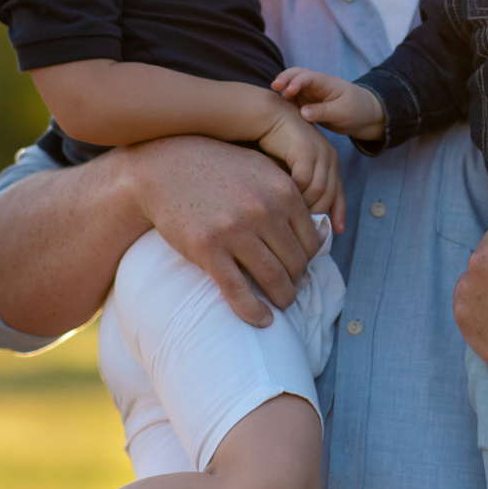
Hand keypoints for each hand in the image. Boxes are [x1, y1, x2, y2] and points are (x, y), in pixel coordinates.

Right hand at [125, 135, 320, 326]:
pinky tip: (262, 321)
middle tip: (291, 290)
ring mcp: (235, 230)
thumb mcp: (261, 169)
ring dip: (283, 299)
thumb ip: (289, 196)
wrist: (165, 167)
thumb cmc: (217, 168)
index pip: (311, 240)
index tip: (300, 270)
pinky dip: (254, 311)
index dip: (308, 261)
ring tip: (280, 305)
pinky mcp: (208, 249)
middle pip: (296, 263)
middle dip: (297, 282)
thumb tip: (322, 230)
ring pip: (274, 279)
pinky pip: (238, 291)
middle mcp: (264, 210)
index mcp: (283, 191)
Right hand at [251, 103, 343, 220]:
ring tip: (290, 213)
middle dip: (318, 212)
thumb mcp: (294, 167)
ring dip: (304, 204)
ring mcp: (319, 153)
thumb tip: (303, 213)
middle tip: (302, 225)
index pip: (339, 191)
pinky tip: (283, 197)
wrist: (267, 116)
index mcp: (330, 161)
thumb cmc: (276, 144)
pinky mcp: (306, 151)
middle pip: (330, 195)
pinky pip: (303, 181)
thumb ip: (302, 185)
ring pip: (318, 191)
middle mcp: (329, 157)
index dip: (340, 212)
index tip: (338, 230)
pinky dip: (294, 192)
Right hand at [271, 67, 385, 141]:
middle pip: (296, 74)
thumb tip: (302, 113)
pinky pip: (292, 99)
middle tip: (274, 87)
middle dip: (284, 78)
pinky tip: (276, 109)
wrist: (364, 115)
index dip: (296, 82)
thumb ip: (323, 112)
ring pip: (291, 86)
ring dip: (282, 89)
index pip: (308, 77)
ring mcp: (310, 93)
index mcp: (326, 83)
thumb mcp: (342, 113)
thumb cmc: (356, 111)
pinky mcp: (306, 103)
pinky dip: (283, 101)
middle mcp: (315, 84)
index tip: (287, 92)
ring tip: (272, 99)